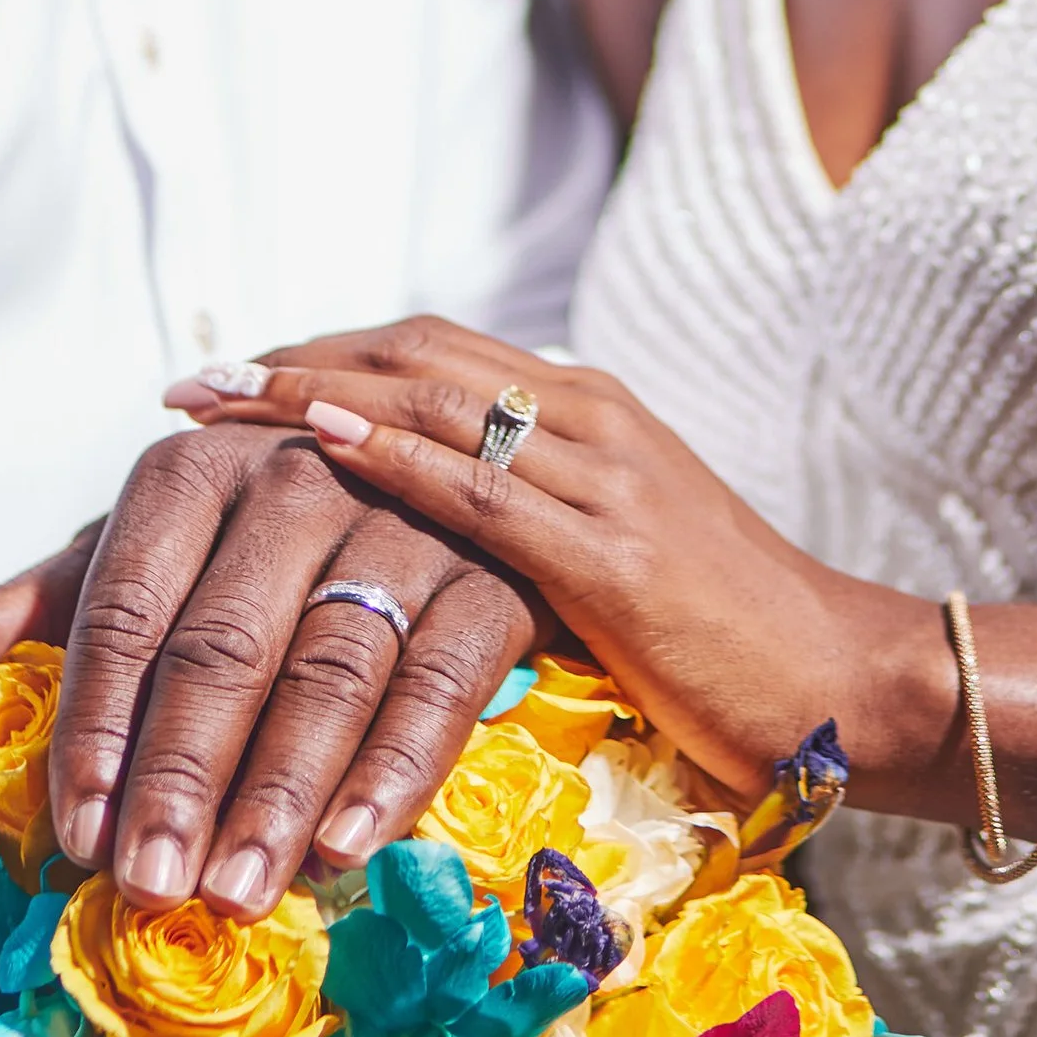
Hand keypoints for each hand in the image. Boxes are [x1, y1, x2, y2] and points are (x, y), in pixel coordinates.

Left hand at [0, 426, 539, 912]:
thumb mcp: (148, 549)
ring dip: (281, 791)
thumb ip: (37, 607)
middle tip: (151, 888)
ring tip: (236, 891)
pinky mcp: (490, 573)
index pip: (128, 607)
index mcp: (193, 470)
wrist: (424, 458)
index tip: (80, 832)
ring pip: (331, 668)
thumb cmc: (255, 534)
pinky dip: (396, 766)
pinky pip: (441, 678)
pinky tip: (351, 845)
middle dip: (184, 776)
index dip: (99, 724)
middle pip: (225, 644)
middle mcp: (296, 476)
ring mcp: (402, 520)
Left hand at [173, 319, 922, 801]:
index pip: (429, 353)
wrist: (845, 683)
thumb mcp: (615, 554)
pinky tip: (319, 448)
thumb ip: (532, 522)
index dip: (323, 355)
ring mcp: (602, 474)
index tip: (231, 375)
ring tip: (217, 403)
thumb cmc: (725, 642)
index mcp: (589, 410)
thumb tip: (427, 537)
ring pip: (432, 400)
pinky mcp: (611, 550)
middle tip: (191, 384)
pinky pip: (478, 487)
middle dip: (292, 363)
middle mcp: (589, 415)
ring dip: (311, 394)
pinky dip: (390, 455)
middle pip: (412, 355)